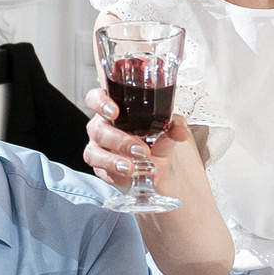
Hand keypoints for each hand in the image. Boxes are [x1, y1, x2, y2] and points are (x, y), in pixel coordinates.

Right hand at [80, 81, 202, 196]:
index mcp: (113, 108)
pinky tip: (131, 176)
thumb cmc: (155, 137)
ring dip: (112, 161)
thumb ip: (174, 126)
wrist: (158, 162)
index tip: (115, 112)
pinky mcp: (100, 167)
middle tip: (141, 150)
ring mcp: (98, 148)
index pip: (95, 98)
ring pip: (93, 153)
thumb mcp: (167, 128)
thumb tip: (180, 132)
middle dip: (119, 140)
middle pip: (97, 129)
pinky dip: (117, 176)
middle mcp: (101, 126)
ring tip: (132, 168)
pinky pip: (101, 172)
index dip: (100, 103)